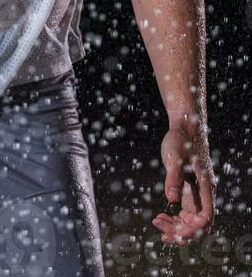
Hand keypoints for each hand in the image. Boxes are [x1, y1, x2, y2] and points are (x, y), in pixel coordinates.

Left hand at [152, 121, 215, 245]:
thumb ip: (173, 177)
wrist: (184, 129)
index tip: (174, 232)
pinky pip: (185, 215)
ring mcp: (197, 195)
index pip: (205, 217)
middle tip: (162, 233)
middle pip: (199, 225)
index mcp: (205, 187)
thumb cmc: (181, 140)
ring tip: (157, 223)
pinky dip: (174, 220)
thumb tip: (172, 198)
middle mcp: (204, 195)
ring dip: (176, 228)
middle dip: (182, 233)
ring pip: (191, 222)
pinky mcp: (189, 193)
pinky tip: (160, 217)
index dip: (192, 229)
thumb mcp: (173, 156)